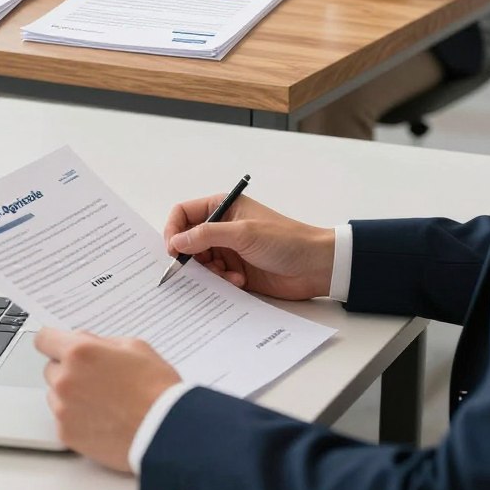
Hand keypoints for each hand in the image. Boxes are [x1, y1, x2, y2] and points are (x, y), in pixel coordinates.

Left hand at [35, 328, 180, 471]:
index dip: (53, 341)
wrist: (165, 432)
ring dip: (70, 395)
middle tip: (95, 378)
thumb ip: (102, 342)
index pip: (44, 339)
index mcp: (80, 352)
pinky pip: (63, 419)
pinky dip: (76, 418)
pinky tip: (101, 419)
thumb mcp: (134, 347)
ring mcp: (63, 409)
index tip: (59, 346)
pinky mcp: (67, 434)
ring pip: (55, 395)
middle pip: (51, 368)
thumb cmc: (156, 388)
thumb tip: (88, 343)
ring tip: (102, 401)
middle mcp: (66, 379)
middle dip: (68, 370)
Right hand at [164, 194, 335, 301]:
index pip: (183, 213)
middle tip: (197, 269)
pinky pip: (214, 278)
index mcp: (222, 207)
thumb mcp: (243, 233)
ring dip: (209, 272)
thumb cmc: (285, 240)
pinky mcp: (236, 271)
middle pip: (188, 241)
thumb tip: (176, 242)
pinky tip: (239, 281)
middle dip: (190, 257)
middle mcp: (222, 227)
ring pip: (200, 262)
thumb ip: (206, 235)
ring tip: (227, 275)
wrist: (316, 266)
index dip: (174, 230)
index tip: (173, 251)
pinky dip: (221, 281)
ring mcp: (229, 250)